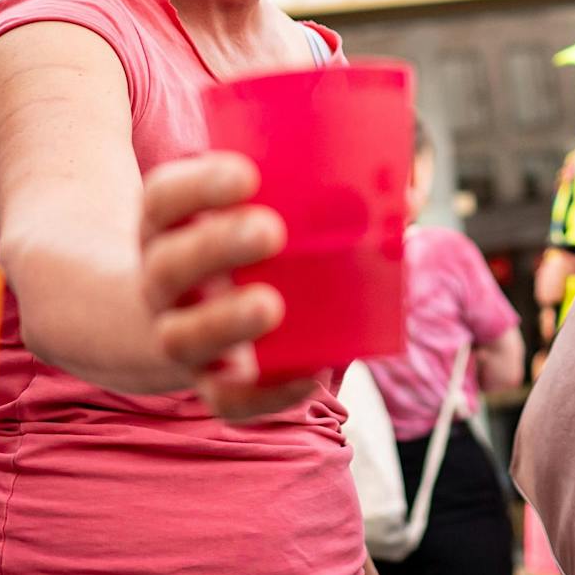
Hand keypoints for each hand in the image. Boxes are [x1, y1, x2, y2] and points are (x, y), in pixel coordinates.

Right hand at [138, 152, 320, 420]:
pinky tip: (309, 378)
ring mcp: (180, 334)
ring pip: (184, 337)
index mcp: (168, 227)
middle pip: (170, 265)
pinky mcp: (209, 382)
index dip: (198, 185)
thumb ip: (318, 198)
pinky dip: (266, 395)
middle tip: (269, 229)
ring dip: (227, 321)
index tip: (247, 173)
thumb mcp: (253, 213)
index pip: (164, 198)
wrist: (173, 314)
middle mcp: (163, 281)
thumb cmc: (239, 248)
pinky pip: (226, 400)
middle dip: (217, 246)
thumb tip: (411, 197)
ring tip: (271, 306)